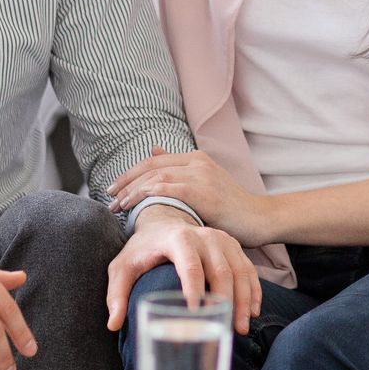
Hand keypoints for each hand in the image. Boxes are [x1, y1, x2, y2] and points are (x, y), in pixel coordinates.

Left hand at [105, 205, 261, 335]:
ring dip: (244, 300)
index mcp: (177, 238)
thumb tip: (113, 324)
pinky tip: (252, 312)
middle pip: (221, 270)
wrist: (164, 222)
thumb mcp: (123, 267)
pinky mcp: (233, 246)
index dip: (194, 289)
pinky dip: (253, 291)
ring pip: (239, 270)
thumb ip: (116, 293)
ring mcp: (222, 240)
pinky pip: (248, 269)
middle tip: (226, 328)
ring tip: (241, 328)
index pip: (190, 265)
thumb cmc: (143, 249)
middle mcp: (204, 236)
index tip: (195, 314)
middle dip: (226, 301)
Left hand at [110, 147, 275, 247]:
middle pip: (150, 166)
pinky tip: (134, 206)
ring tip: (117, 207)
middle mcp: (196, 161)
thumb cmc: (231, 208)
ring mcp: (200, 174)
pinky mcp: (202, 190)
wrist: (259, 219)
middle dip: (125, 182)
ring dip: (131, 192)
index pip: (153, 161)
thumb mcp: (204, 184)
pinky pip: (165, 189)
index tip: (114, 190)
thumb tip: (153, 150)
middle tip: (109, 199)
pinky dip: (146, 196)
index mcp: (196, 158)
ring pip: (154, 177)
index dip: (130, 174)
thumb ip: (179, 170)